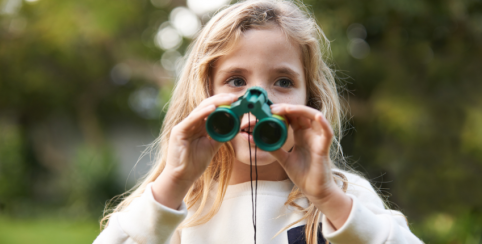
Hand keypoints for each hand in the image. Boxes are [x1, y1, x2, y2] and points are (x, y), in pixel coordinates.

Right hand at [152, 93, 237, 208]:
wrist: (182, 177)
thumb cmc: (195, 163)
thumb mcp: (212, 146)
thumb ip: (221, 135)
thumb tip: (234, 126)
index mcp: (198, 126)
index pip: (211, 110)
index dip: (223, 104)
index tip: (237, 102)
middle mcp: (191, 123)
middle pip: (206, 106)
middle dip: (221, 100)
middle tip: (234, 97)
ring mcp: (184, 126)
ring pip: (199, 110)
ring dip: (214, 103)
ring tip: (227, 100)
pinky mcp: (178, 131)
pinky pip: (191, 119)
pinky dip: (202, 113)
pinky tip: (212, 109)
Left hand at [269, 104, 351, 227]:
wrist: (314, 191)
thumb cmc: (303, 175)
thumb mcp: (284, 160)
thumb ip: (275, 149)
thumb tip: (261, 140)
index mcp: (301, 135)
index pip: (293, 117)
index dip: (282, 111)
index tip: (269, 110)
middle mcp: (310, 134)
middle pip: (302, 113)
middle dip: (288, 108)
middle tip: (273, 108)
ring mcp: (318, 139)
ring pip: (315, 117)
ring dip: (301, 110)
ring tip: (287, 109)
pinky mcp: (324, 147)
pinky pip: (327, 132)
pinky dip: (324, 123)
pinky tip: (317, 116)